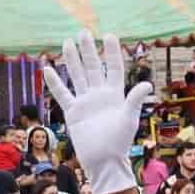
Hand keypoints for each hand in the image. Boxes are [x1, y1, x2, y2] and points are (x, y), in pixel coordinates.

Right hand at [44, 31, 154, 193]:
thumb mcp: (129, 118)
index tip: (109, 35)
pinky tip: (47, 68)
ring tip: (67, 42)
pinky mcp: (73, 112)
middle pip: (93, 67)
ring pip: (77, 76)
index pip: (114, 68)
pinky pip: (62, 94)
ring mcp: (85, 102)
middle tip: (83, 32)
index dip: (112, 52)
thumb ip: (135, 100)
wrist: (104, 161)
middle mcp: (99, 95)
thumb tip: (147, 84)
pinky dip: (55, 82)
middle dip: (88, 50)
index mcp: (115, 94)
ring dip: (72, 60)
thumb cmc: (119, 142)